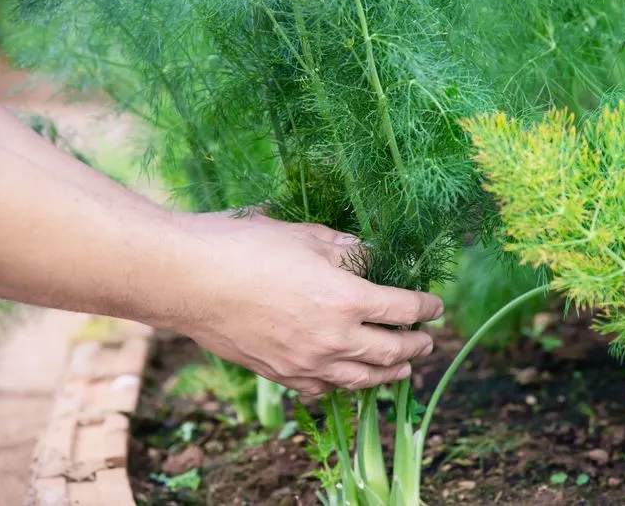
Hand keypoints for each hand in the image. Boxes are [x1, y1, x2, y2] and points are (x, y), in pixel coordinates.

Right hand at [171, 212, 441, 398]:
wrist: (188, 280)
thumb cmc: (245, 248)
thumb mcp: (305, 236)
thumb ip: (344, 248)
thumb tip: (366, 252)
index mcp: (347, 299)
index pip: (403, 309)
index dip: (426, 308)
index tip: (436, 307)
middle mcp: (333, 339)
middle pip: (390, 350)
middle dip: (416, 345)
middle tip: (427, 341)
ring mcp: (305, 362)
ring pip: (361, 379)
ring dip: (389, 375)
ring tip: (403, 371)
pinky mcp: (279, 373)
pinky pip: (321, 389)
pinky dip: (342, 387)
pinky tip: (346, 382)